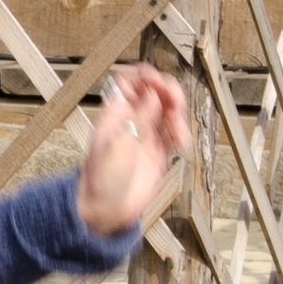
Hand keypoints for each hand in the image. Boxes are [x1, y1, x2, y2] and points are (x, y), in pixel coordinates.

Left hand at [78, 61, 193, 236]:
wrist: (105, 208)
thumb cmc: (101, 176)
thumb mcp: (120, 143)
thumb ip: (140, 118)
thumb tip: (152, 92)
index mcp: (115, 112)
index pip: (130, 82)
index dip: (145, 76)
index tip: (158, 80)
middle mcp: (132, 120)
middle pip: (154, 93)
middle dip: (168, 92)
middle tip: (175, 102)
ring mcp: (146, 135)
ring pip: (168, 112)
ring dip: (178, 115)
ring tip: (179, 132)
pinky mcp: (158, 152)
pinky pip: (174, 134)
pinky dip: (181, 134)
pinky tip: (181, 143)